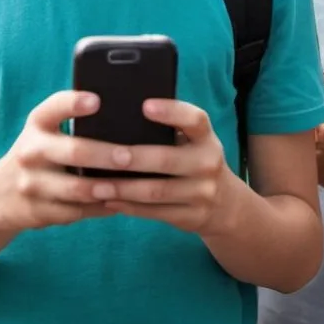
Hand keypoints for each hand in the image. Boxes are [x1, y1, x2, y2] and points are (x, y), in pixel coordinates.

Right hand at [0, 91, 129, 232]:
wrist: (0, 193)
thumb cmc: (40, 152)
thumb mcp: (45, 130)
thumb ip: (73, 121)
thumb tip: (125, 118)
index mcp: (38, 123)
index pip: (55, 107)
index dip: (74, 103)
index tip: (97, 100)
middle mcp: (31, 151)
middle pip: (74, 152)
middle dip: (105, 155)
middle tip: (130, 156)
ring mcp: (32, 184)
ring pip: (77, 189)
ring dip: (108, 188)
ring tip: (134, 186)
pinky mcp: (38, 211)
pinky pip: (77, 212)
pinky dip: (101, 208)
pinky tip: (120, 203)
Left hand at [96, 100, 231, 234]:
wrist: (226, 204)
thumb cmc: (194, 159)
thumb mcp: (193, 141)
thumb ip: (169, 128)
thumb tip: (120, 113)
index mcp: (205, 137)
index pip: (194, 119)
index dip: (171, 111)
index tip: (145, 105)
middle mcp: (208, 163)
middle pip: (167, 159)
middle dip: (135, 158)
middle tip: (109, 156)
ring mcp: (202, 193)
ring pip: (157, 191)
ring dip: (124, 188)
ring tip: (97, 185)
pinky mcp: (192, 217)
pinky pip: (155, 212)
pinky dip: (130, 207)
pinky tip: (108, 201)